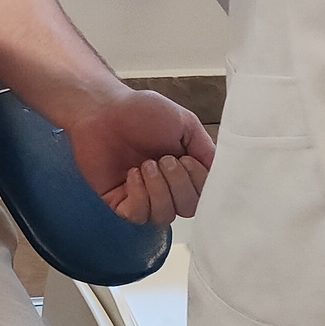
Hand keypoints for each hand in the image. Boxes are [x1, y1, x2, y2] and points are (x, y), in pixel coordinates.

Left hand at [64, 89, 213, 223]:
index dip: (199, 182)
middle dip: (179, 184)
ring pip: (165, 216)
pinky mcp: (120, 202)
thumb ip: (206, 150)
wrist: (102, 109)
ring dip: (159, 189)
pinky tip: (132, 174)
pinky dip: (140, 196)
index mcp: (186, 170)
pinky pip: (139, 216)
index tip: (186, 159)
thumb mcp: (185, 124)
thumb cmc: (140, 112)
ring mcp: (144, 196)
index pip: (206, 195)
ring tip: (146, 165)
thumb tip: (221, 175)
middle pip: (189, 209)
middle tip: (163, 159)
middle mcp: (167, 187)